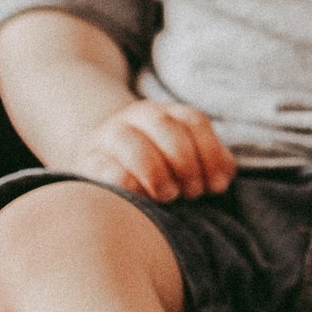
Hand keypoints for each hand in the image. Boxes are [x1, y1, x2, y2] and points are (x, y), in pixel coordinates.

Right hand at [71, 99, 233, 201]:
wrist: (104, 159)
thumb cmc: (159, 165)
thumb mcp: (185, 156)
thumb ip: (209, 162)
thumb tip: (223, 177)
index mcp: (168, 112)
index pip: (194, 121)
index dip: (211, 154)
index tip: (217, 186)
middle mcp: (138, 116)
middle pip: (166, 127)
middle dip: (185, 163)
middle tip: (192, 193)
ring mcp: (109, 136)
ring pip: (133, 144)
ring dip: (157, 172)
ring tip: (169, 196)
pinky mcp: (88, 162)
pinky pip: (108, 171)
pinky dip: (129, 185)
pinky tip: (143, 199)